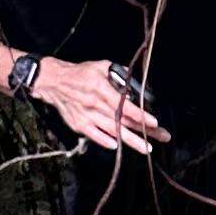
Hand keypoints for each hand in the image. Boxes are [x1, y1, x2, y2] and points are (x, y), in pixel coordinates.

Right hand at [38, 56, 166, 151]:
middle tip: (162, 136)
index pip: (125, 106)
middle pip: (123, 122)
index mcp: (101, 89)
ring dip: (131, 141)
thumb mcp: (100, 66)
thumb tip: (135, 84)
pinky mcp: (79, 124)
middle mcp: (94, 104)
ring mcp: (86, 116)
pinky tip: (118, 146)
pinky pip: (95, 136)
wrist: (52, 81)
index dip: (141, 116)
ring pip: (112, 132)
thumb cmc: (79, 73)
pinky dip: (106, 141)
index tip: (154, 122)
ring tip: (147, 148)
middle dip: (144, 130)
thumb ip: (119, 74)